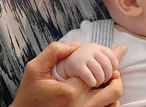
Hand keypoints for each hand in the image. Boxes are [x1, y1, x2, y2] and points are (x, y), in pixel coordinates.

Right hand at [11, 42, 125, 106]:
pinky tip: (102, 95)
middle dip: (116, 78)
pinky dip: (109, 104)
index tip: (116, 52)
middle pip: (113, 91)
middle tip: (113, 72)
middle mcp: (81, 105)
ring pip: (113, 104)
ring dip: (113, 92)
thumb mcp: (34, 68)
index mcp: (70, 91)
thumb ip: (54, 52)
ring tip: (108, 83)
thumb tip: (77, 45)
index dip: (106, 62)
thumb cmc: (29, 93)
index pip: (98, 72)